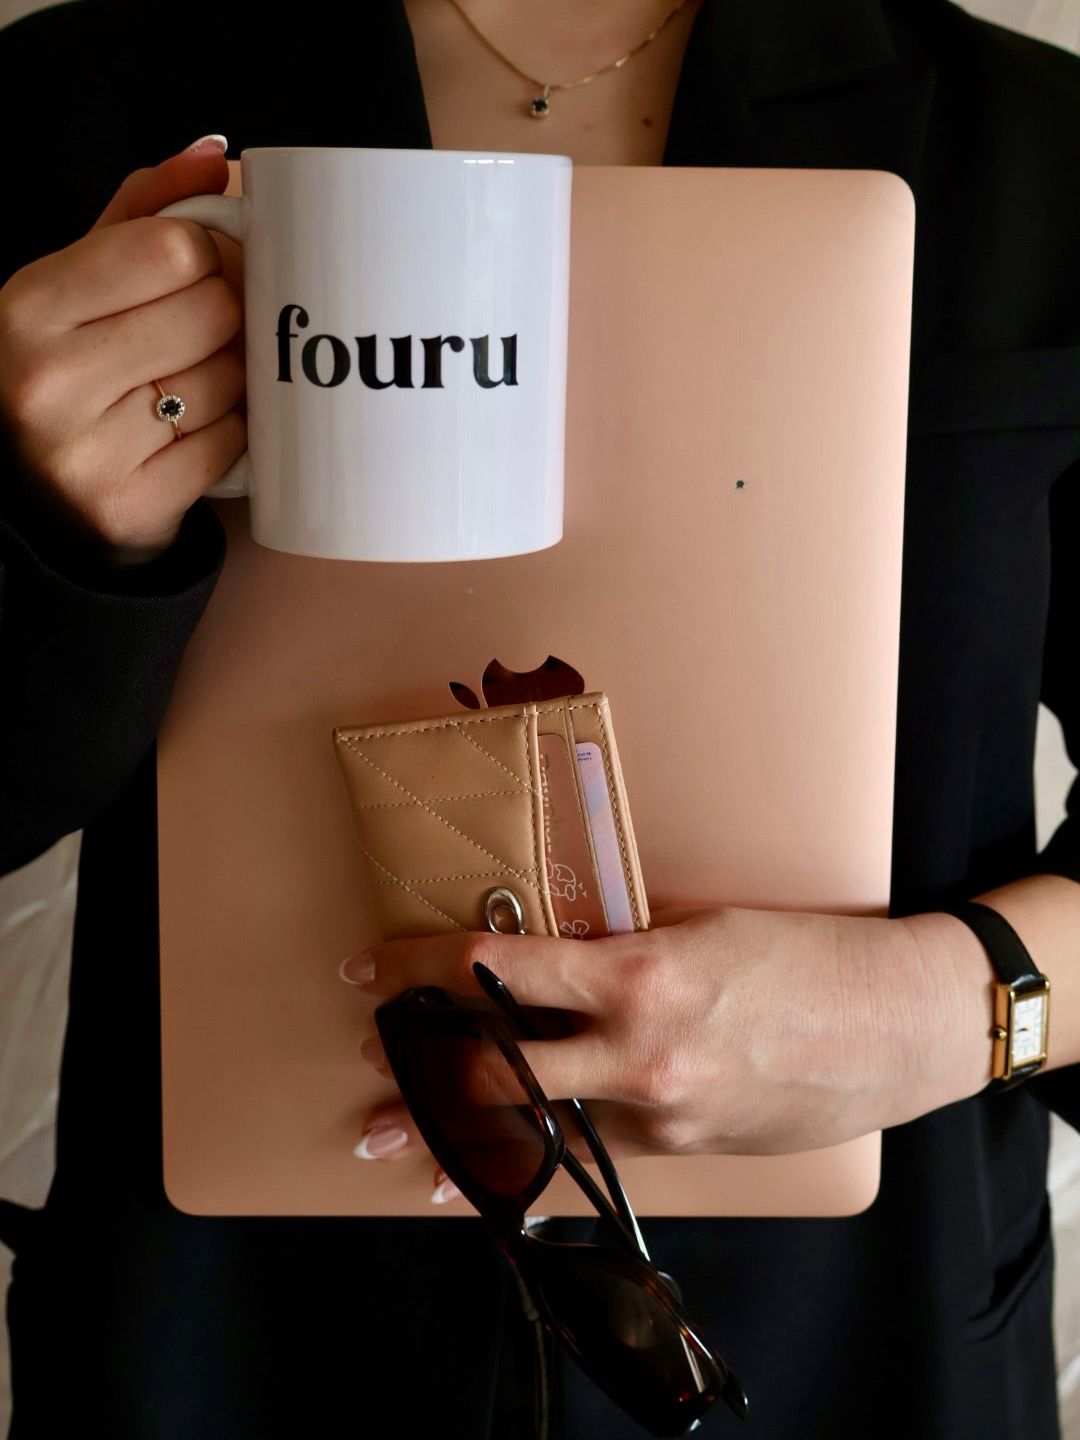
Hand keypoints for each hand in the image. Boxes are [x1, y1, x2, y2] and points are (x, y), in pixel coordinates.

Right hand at [0, 135, 245, 563]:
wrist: (44, 495)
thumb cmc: (75, 368)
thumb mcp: (85, 279)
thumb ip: (146, 212)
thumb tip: (218, 156)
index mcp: (28, 305)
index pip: (174, 249)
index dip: (211, 254)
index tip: (204, 270)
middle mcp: (46, 380)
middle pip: (213, 312)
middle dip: (227, 316)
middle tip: (207, 332)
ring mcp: (86, 452)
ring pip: (229, 381)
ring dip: (232, 378)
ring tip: (193, 383)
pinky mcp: (130, 508)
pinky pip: (230, 445)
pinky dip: (231, 435)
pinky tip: (195, 432)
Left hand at [342, 904, 994, 1194]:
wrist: (896, 1026)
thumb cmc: (805, 955)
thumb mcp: (702, 926)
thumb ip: (620, 946)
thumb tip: (548, 957)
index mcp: (642, 973)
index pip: (503, 968)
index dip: (425, 964)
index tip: (373, 967)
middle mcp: (640, 1051)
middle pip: (499, 1068)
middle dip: (420, 1070)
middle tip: (370, 1060)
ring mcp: (660, 1111)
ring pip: (540, 1121)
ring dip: (463, 1128)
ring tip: (400, 1140)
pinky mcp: (683, 1147)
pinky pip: (596, 1145)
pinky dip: (544, 1148)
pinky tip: (499, 1168)